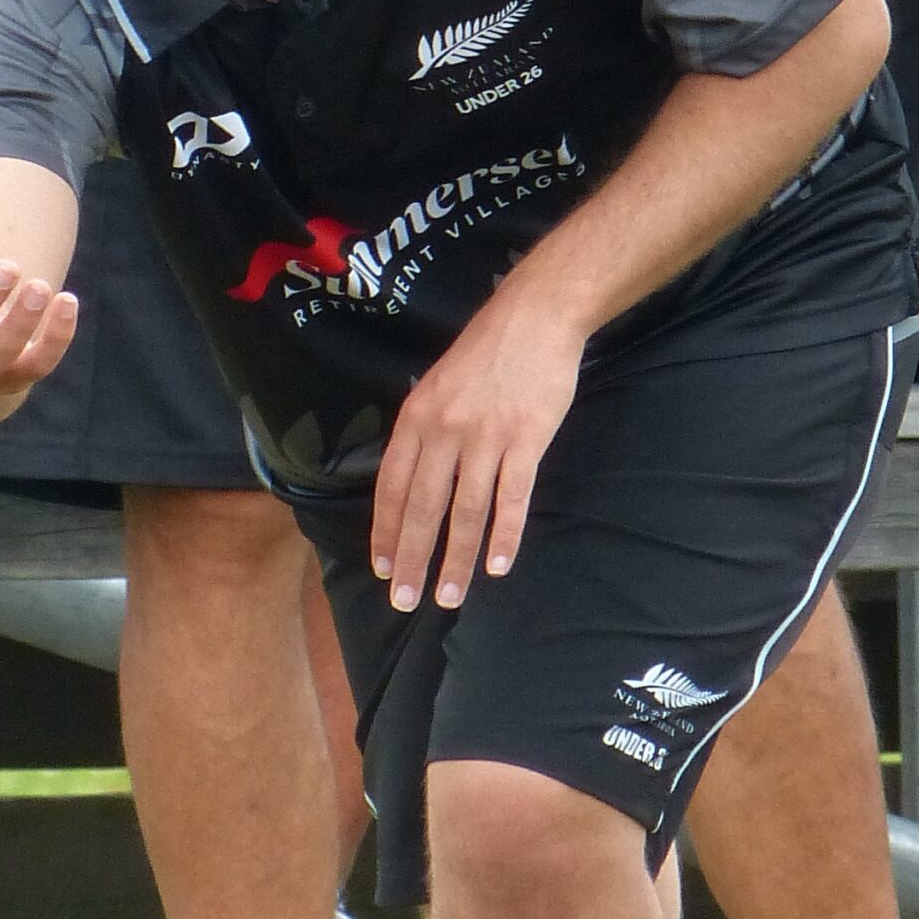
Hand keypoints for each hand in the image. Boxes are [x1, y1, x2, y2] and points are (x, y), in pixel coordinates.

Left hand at [369, 290, 587, 611]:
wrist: (535, 316)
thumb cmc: (485, 353)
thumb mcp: (436, 387)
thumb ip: (422, 434)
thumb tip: (409, 484)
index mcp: (416, 418)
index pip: (392, 487)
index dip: (386, 531)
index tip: (384, 568)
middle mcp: (444, 431)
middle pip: (423, 508)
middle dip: (413, 559)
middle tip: (406, 601)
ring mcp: (485, 436)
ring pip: (466, 511)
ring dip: (457, 559)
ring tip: (450, 595)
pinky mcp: (526, 439)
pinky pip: (512, 497)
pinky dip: (505, 535)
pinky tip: (499, 566)